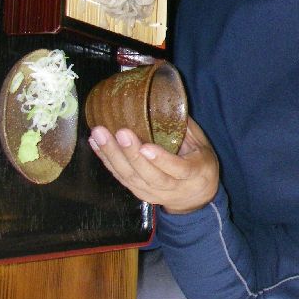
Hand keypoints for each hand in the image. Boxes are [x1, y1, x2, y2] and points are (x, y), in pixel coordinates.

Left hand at [89, 116, 219, 213]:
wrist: (196, 197)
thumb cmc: (200, 164)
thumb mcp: (202, 146)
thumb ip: (186, 129)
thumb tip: (168, 101)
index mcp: (194, 173)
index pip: (178, 169)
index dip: (161, 160)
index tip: (146, 147)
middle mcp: (173, 187)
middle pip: (149, 176)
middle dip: (131, 155)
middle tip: (119, 133)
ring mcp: (153, 193)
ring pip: (131, 178)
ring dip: (112, 156)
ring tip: (99, 135)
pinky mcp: (139, 193)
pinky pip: (121, 178)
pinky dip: (107, 161)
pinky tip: (96, 144)